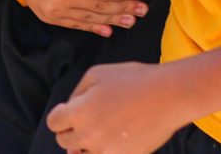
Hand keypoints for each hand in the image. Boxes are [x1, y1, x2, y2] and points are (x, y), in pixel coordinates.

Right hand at [12, 0, 147, 36]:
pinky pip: (78, 25)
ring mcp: (57, 10)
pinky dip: (95, 27)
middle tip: (143, 11)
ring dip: (114, 20)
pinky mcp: (52, 18)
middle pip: (102, 6)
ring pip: (92, 18)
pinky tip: (109, 30)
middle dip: (126, 8)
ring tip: (132, 21)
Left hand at [47, 61, 188, 152]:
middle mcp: (89, 136)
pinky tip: (112, 139)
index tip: (68, 111)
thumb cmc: (130, 79)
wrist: (166, 96)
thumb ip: (76, 94)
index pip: (54, 124)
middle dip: (69, 131)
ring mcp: (107, 151)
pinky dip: (103, 151)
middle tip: (85, 119)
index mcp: (79, 113)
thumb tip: (68, 110)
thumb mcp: (95, 74)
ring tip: (99, 129)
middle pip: (64, 142)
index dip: (59, 116)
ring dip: (85, 145)